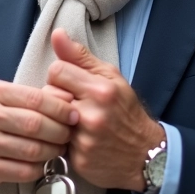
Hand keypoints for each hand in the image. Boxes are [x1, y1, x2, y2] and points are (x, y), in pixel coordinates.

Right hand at [0, 79, 78, 193]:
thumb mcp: (9, 101)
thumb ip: (38, 97)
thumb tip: (69, 96)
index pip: (36, 98)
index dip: (61, 108)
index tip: (73, 115)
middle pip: (35, 124)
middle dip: (60, 131)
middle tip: (69, 135)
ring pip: (32, 149)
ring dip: (53, 151)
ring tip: (59, 149)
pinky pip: (25, 170)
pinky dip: (40, 168)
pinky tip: (42, 163)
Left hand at [46, 29, 164, 191]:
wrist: (146, 155)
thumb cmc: (126, 111)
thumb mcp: (111, 77)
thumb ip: (80, 56)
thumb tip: (56, 33)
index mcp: (101, 90)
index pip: (57, 71)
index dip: (61, 76)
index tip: (70, 83)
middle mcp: (93, 115)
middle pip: (48, 95)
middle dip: (57, 97)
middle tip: (73, 104)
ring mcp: (85, 140)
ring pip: (48, 119)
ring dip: (57, 119)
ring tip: (73, 121)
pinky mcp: (79, 159)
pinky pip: (55, 142)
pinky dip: (62, 140)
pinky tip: (77, 139)